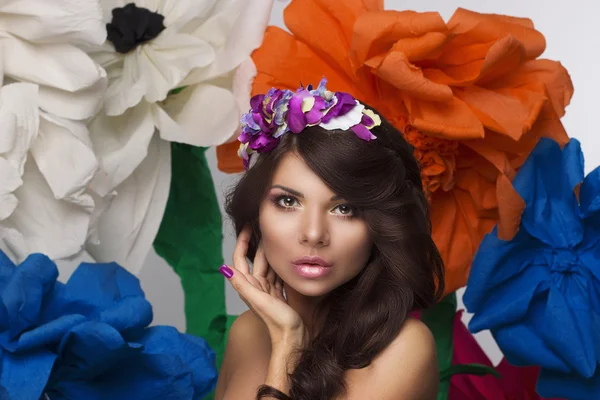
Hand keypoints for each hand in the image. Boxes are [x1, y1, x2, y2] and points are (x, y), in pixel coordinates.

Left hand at [221, 226, 307, 347]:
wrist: (292, 339)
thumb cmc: (277, 322)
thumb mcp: (259, 301)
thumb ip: (243, 286)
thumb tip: (224, 268)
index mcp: (249, 286)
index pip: (240, 259)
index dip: (242, 242)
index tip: (247, 226)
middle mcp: (256, 286)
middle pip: (255, 258)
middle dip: (257, 241)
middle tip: (263, 225)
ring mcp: (268, 289)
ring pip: (267, 264)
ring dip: (269, 250)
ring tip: (273, 235)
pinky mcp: (278, 293)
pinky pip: (277, 273)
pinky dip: (279, 262)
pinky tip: (284, 255)